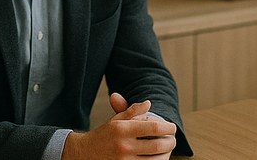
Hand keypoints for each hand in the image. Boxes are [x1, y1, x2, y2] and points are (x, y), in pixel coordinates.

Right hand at [62, 94, 176, 158]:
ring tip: (167, 149)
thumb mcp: (116, 120)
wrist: (83, 154)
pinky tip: (157, 158)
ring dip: (166, 155)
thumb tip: (149, 103)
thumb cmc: (103, 135)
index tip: (172, 127)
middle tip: (173, 139)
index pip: (154, 128)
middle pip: (158, 146)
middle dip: (171, 142)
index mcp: (123, 130)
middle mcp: (124, 146)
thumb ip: (133, 111)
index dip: (168, 127)